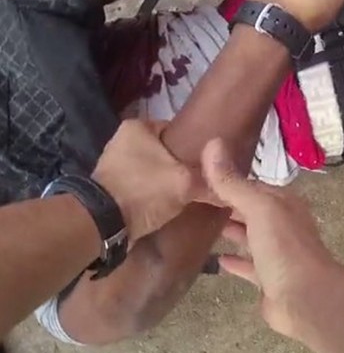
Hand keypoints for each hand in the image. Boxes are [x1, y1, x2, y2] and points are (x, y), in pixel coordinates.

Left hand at [92, 120, 207, 241]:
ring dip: (170, 181)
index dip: (197, 146)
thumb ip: (210, 182)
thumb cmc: (144, 191)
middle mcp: (123, 141)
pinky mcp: (112, 187)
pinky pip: (144, 186)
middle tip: (204, 180)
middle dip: (183, 166)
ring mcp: (115, 164)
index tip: (212, 162)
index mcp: (138, 127)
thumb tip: (231, 189)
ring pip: (156, 170)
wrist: (103, 225)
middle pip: (167, 151)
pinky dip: (156, 194)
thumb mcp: (185, 183)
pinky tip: (172, 204)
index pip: (178, 130)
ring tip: (192, 193)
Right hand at [202, 139, 337, 337]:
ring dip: (231, 230)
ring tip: (202, 223)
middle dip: (228, 204)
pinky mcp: (269, 279)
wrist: (306, 298)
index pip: (251, 185)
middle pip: (250, 210)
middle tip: (194, 198)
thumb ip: (233, 182)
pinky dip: (234, 261)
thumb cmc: (284, 247)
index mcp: (282, 203)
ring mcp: (276, 252)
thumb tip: (212, 143)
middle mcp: (281, 224)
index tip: (199, 174)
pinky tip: (217, 259)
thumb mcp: (258, 208)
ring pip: (250, 236)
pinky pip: (248, 266)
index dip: (227, 179)